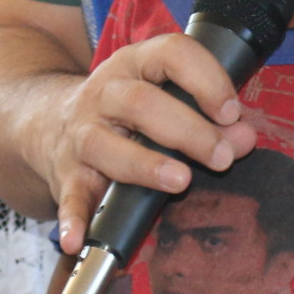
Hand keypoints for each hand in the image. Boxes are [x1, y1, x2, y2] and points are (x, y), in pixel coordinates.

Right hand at [45, 33, 257, 252]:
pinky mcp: (65, 173)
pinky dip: (72, 219)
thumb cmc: (127, 110)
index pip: (171, 54)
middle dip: (187, 130)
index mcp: (135, 64)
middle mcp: (104, 94)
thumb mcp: (166, 98)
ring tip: (180, 180)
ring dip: (145, 165)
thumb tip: (244, 138)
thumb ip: (211, 117)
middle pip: (140, 103)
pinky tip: (78, 239)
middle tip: (222, 157)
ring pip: (105, 145)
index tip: (231, 112)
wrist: (49, 121)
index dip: (205, 79)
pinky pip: (68, 196)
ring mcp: (81, 133)